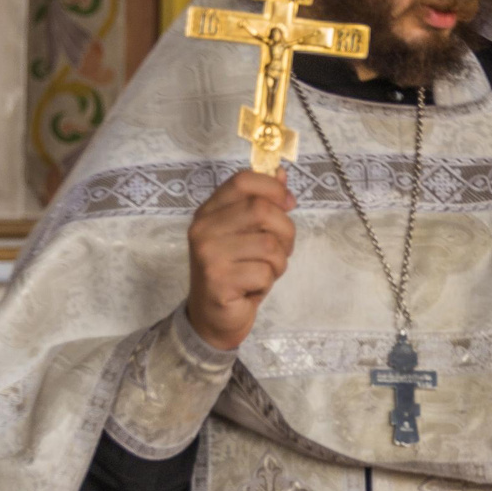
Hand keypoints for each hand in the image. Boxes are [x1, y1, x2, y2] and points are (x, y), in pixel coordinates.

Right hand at [185, 169, 295, 351]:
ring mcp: (208, 255)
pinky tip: (252, 288)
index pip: (243, 181)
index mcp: (209, 212)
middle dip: (285, 231)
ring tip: (264, 271)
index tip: (288, 203)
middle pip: (262, 210)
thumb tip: (280, 172)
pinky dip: (268, 282)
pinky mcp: (218, 281)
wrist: (213, 317)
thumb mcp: (247, 234)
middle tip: (281, 249)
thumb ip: (261, 203)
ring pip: (269, 244)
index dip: (273, 188)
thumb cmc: (236, 272)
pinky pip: (265, 272)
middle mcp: (203, 229)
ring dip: (279, 262)